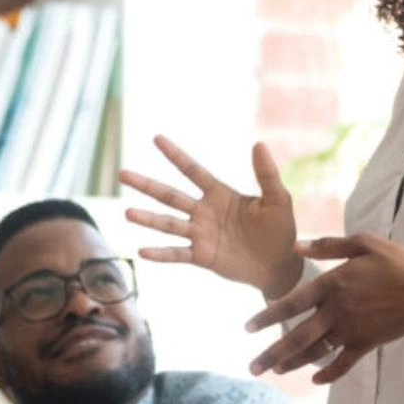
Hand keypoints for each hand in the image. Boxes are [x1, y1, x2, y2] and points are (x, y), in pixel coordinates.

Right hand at [120, 137, 299, 296]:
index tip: (156, 138)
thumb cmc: (280, 229)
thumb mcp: (278, 199)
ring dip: (148, 218)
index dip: (175, 155)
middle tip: (122, 174)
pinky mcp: (202, 256)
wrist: (279, 264)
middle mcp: (204, 211)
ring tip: (127, 213)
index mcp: (220, 194)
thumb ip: (267, 174)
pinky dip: (160, 254)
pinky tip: (142, 251)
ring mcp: (200, 234)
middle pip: (170, 195)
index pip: (192, 170)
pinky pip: (177, 254)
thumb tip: (259, 144)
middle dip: (147, 185)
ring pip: (168, 224)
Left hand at [246, 234, 403, 383]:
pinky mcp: (366, 343)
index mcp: (333, 284)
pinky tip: (314, 379)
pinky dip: (328, 374)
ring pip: (315, 352)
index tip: (248, 329)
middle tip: (252, 368)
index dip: (267, 317)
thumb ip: (328, 245)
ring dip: (293, 364)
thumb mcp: (364, 243)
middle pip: (297, 337)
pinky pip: (343, 363)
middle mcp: (337, 311)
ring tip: (274, 371)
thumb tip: (297, 246)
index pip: (292, 304)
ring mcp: (352, 330)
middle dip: (272, 355)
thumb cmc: (397, 261)